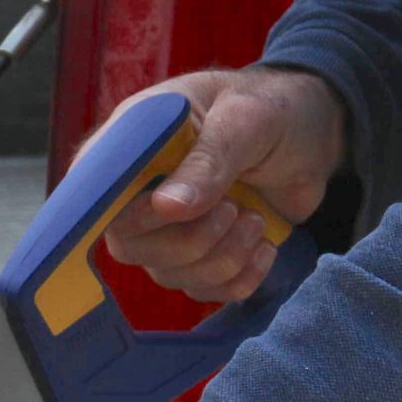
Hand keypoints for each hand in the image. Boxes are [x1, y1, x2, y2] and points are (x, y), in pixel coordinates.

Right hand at [98, 66, 346, 303]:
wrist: (311, 135)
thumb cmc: (270, 109)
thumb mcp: (245, 120)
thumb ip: (207, 160)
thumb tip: (166, 208)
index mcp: (131, 145)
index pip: (91, 193)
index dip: (121, 211)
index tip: (165, 211)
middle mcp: (138, 192)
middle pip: (128, 245)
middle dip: (190, 239)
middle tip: (235, 207)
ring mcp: (166, 230)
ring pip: (169, 275)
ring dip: (223, 257)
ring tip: (255, 219)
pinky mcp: (199, 257)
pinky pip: (203, 291)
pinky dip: (240, 277)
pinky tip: (263, 245)